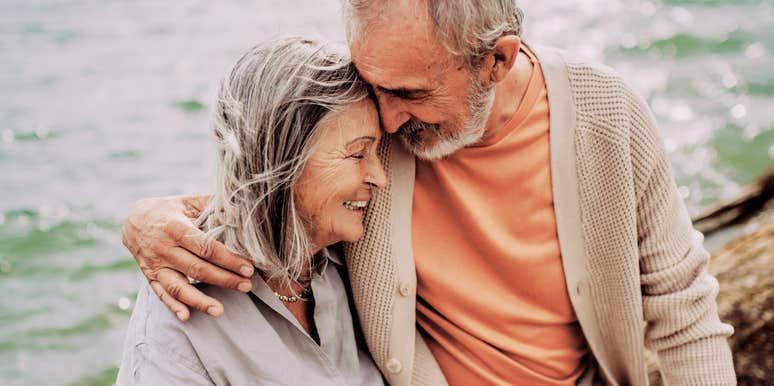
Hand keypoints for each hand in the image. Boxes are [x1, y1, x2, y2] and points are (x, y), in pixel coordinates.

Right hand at [122, 195, 254, 320]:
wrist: (134, 220)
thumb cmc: (169, 210)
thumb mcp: (188, 201)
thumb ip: (211, 204)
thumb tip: (237, 208)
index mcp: (176, 228)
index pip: (206, 247)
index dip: (228, 259)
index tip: (248, 268)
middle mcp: (165, 249)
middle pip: (197, 269)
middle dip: (224, 279)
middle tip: (246, 286)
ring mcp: (156, 265)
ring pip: (178, 286)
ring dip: (199, 300)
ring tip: (219, 311)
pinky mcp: (150, 277)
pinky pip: (161, 294)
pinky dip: (173, 307)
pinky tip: (187, 317)